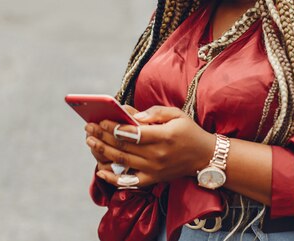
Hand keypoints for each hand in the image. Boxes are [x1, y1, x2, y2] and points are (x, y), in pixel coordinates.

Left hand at [85, 106, 215, 187]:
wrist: (205, 156)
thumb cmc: (189, 131)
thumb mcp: (176, 114)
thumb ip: (153, 112)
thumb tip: (130, 115)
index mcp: (164, 137)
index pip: (133, 133)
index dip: (115, 127)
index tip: (101, 120)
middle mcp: (157, 155)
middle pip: (123, 147)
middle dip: (103, 136)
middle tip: (88, 128)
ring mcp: (154, 169)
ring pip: (122, 161)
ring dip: (102, 151)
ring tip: (90, 141)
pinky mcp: (153, 179)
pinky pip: (129, 182)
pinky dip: (113, 178)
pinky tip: (100, 170)